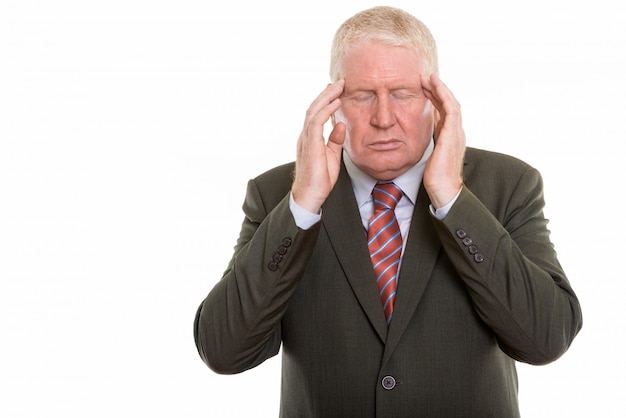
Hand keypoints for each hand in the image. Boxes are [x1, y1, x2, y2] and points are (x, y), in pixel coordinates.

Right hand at [292, 80, 345, 212]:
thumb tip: (340, 124)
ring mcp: (306, 140)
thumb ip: (335, 140)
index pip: (316, 114)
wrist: (310, 196)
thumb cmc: (319, 181)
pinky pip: (316, 122)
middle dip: (326, 93)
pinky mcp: (310, 145)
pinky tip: (336, 102)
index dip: (326, 100)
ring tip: (339, 86)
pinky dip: (326, 110)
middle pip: (314, 108)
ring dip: (327, 97)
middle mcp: (305, 136)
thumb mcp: (332, 157)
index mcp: (310, 138)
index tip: (337, 90)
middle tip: (339, 81)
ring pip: (314, 111)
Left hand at [420, 74, 465, 208]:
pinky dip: (443, 94)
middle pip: (448, 104)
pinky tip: (434, 85)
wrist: (445, 189)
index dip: (435, 99)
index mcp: (450, 137)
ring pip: (451, 102)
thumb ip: (428, 144)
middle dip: (436, 90)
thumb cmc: (435, 178)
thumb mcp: (429, 156)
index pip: (444, 112)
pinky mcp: (453, 133)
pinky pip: (450, 107)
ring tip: (428, 77)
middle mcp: (456, 132)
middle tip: (424, 78)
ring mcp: (456, 131)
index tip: (423, 89)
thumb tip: (416, 137)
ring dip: (440, 88)